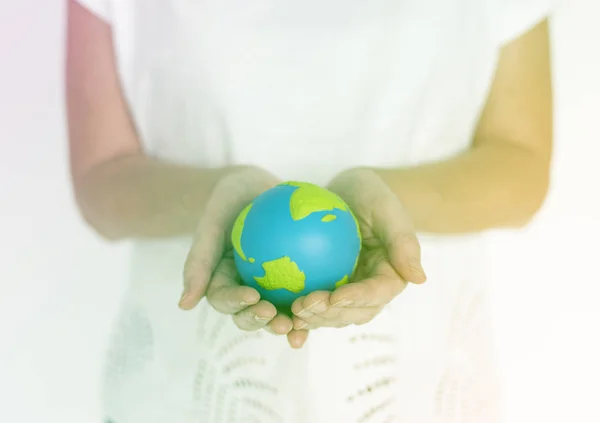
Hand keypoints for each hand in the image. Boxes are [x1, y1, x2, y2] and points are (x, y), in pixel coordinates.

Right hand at [179, 166, 308, 348]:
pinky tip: (333, 302)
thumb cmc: (228, 200)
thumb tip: (184, 305)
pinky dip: (315, 302)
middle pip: (251, 314)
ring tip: (302, 323)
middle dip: (263, 323)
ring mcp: (269, 287)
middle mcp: (244, 289)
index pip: (225, 300)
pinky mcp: (292, 281)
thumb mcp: (211, 222)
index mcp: (221, 282)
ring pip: (279, 311)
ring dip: (289, 323)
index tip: (253, 296)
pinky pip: (304, 293)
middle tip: (279, 319)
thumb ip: (198, 260)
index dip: (238, 304)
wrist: (253, 187)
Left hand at [291, 168, 425, 329]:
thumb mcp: (388, 207)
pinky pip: (311, 303)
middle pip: (352, 313)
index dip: (358, 299)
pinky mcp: (324, 288)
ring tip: (290, 313)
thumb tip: (419, 278)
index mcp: (390, 277)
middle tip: (304, 306)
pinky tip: (274, 311)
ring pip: (330, 315)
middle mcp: (368, 290)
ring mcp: (346, 292)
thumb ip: (403, 241)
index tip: (336, 297)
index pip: (377, 294)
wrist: (351, 192)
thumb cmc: (373, 194)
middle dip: (330, 316)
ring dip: (312, 320)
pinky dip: (295, 312)